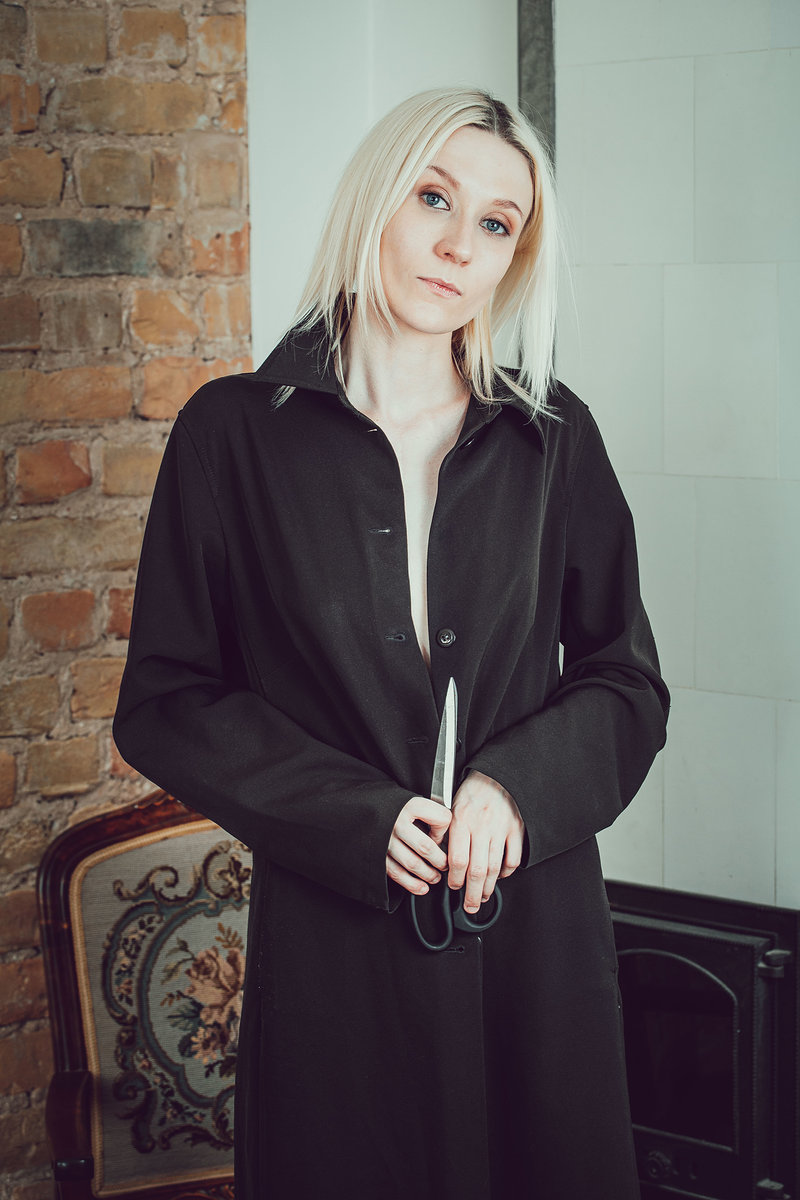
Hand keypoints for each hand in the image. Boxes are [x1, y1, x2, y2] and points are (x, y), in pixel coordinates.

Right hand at [386, 796, 450, 895]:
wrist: (365, 809)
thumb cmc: (395, 807)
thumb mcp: (415, 801)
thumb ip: (432, 814)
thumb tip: (447, 837)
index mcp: (410, 805)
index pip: (441, 819)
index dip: (446, 831)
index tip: (443, 836)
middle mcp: (396, 822)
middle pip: (425, 847)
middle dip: (440, 861)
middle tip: (445, 865)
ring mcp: (385, 840)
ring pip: (412, 863)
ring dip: (428, 874)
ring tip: (436, 877)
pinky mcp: (377, 855)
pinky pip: (396, 873)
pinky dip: (412, 884)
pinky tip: (422, 887)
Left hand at [447, 770, 523, 913]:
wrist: (495, 774)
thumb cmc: (471, 791)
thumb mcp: (450, 807)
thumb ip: (445, 831)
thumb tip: (438, 855)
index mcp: (462, 820)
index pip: (457, 859)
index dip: (454, 878)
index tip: (453, 886)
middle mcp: (481, 826)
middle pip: (477, 870)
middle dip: (472, 893)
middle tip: (470, 906)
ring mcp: (500, 829)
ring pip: (494, 868)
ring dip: (489, 888)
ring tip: (483, 897)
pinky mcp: (516, 829)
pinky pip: (512, 858)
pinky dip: (507, 872)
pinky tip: (500, 876)